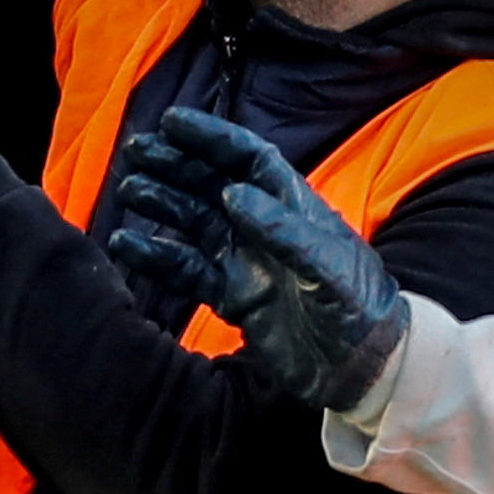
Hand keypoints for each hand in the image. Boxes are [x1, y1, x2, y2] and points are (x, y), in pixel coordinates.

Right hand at [106, 106, 409, 414]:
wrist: (366, 371)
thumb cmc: (360, 310)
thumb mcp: (328, 266)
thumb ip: (283, 230)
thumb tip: (231, 193)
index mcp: (292, 209)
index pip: (247, 159)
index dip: (211, 136)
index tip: (171, 122)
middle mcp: (265, 229)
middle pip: (212, 184)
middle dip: (174, 164)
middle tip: (133, 151)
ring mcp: (248, 263)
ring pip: (195, 222)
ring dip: (161, 204)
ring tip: (127, 190)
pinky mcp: (236, 299)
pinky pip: (189, 271)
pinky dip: (158, 258)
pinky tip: (128, 246)